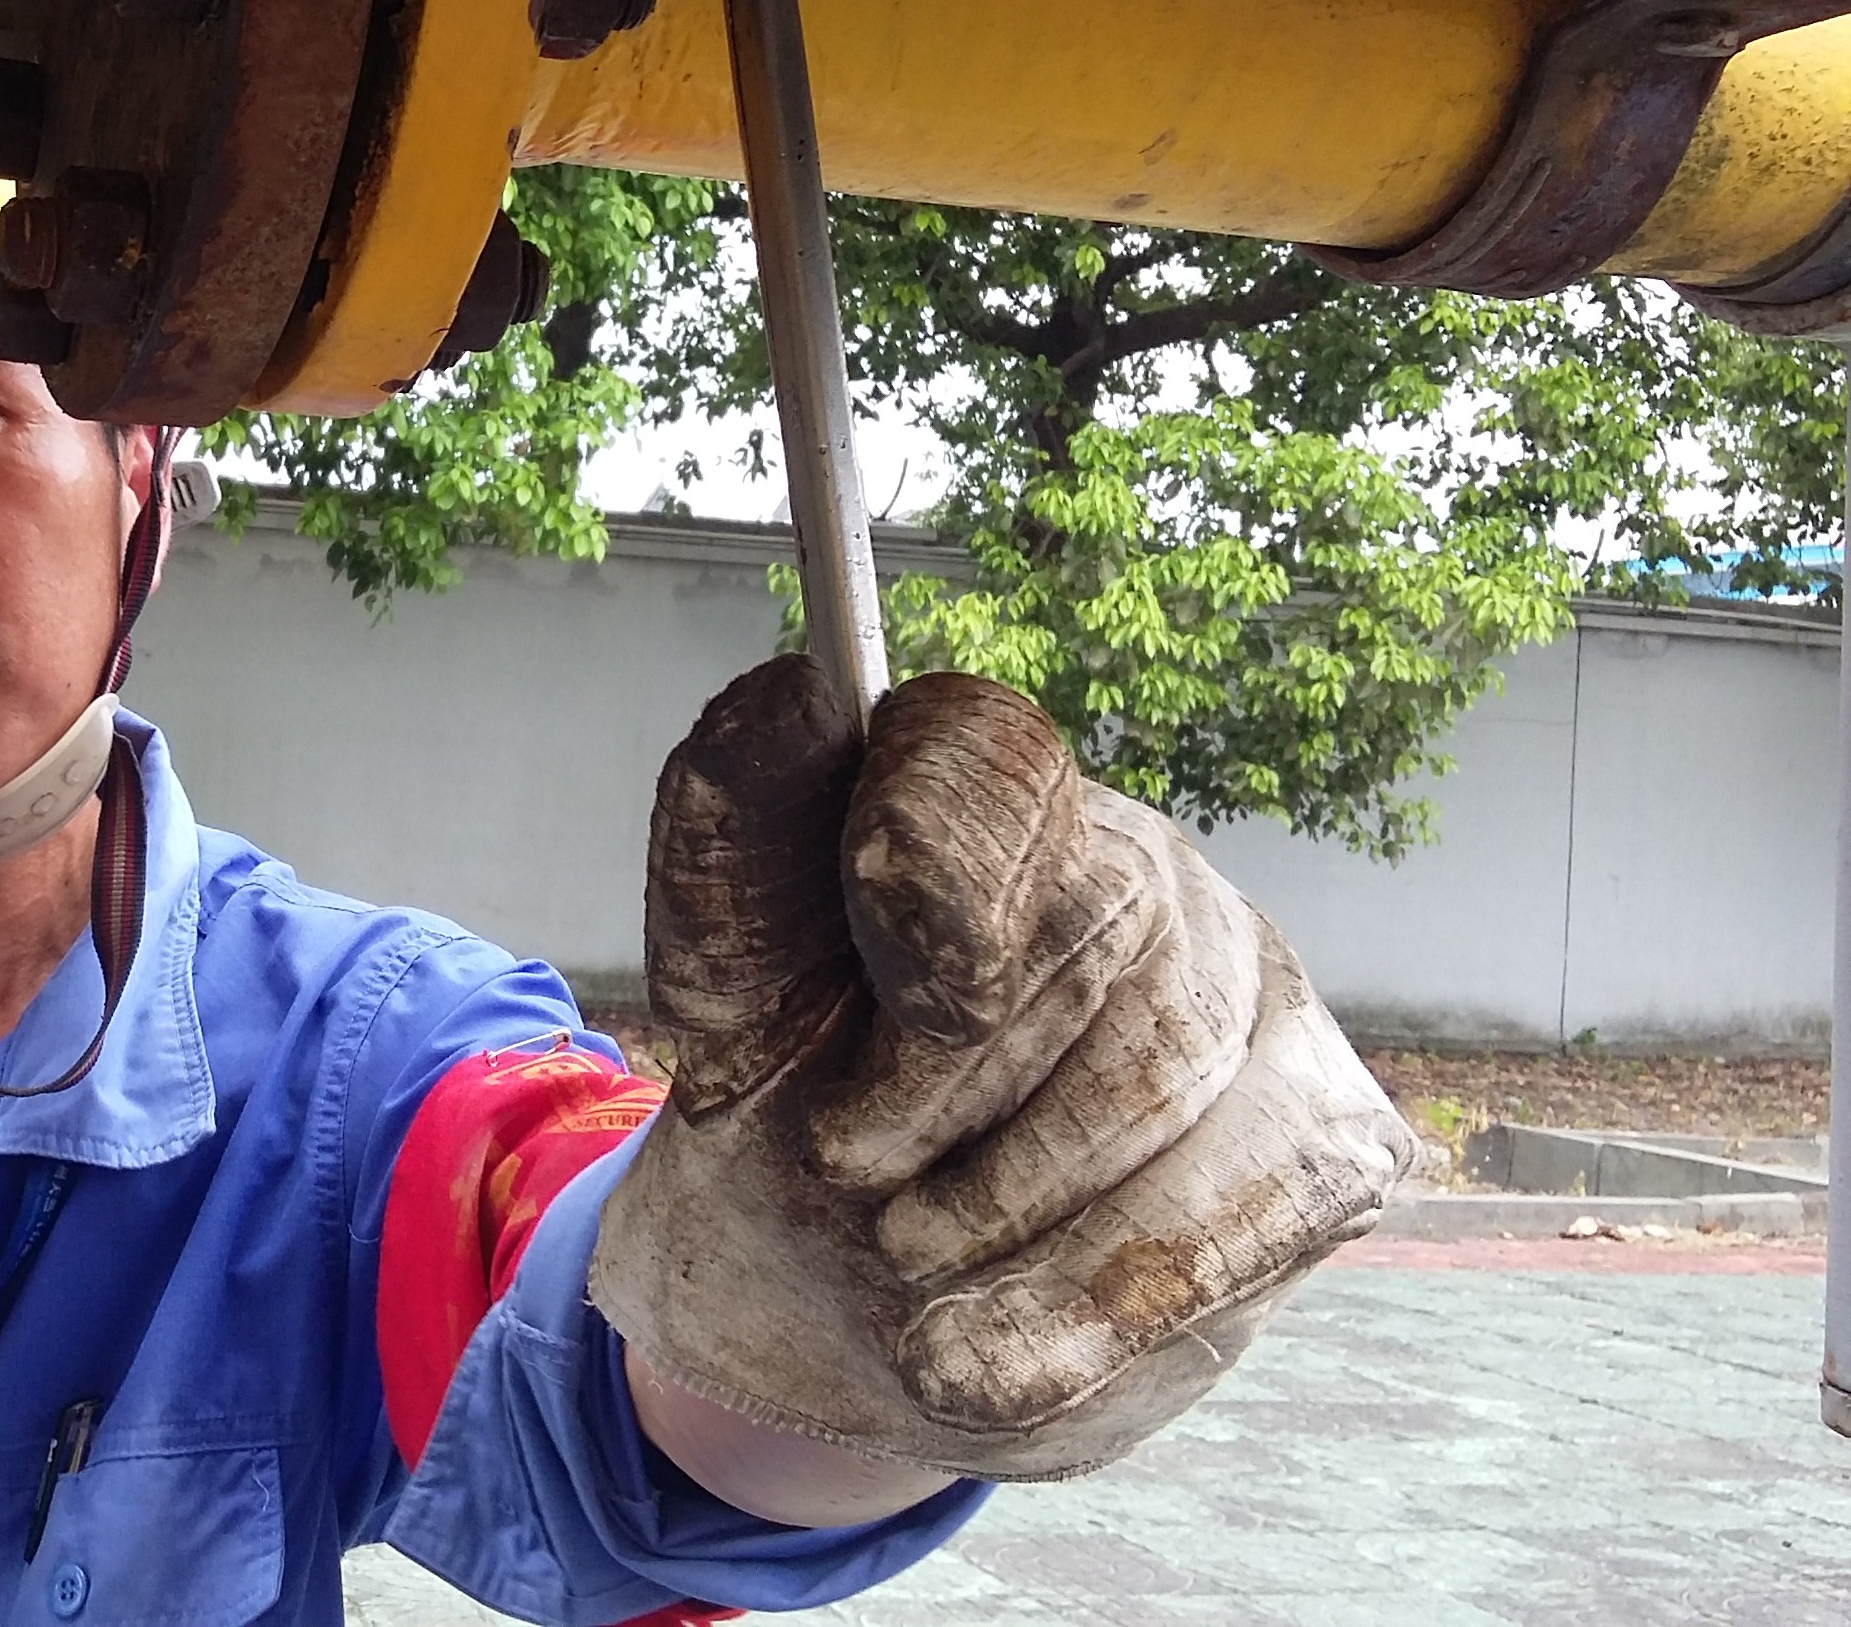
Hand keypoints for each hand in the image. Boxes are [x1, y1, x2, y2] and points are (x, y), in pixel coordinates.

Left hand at [591, 657, 1414, 1480]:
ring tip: (908, 1257)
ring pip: (1176, 1071)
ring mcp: (1250, 988)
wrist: (857, 1312)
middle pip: (1099, 921)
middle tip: (846, 1168)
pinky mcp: (1323, 1130)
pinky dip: (1090, 1304)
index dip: (937, 865)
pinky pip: (1254, 1206)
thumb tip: (797, 686)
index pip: (990, 754)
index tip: (881, 997)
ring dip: (1010, 1206)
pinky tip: (983, 1361)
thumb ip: (732, 846)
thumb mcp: (723, 1000)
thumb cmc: (794, 1116)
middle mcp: (1135, 861)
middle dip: (947, 1081)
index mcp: (978, 795)